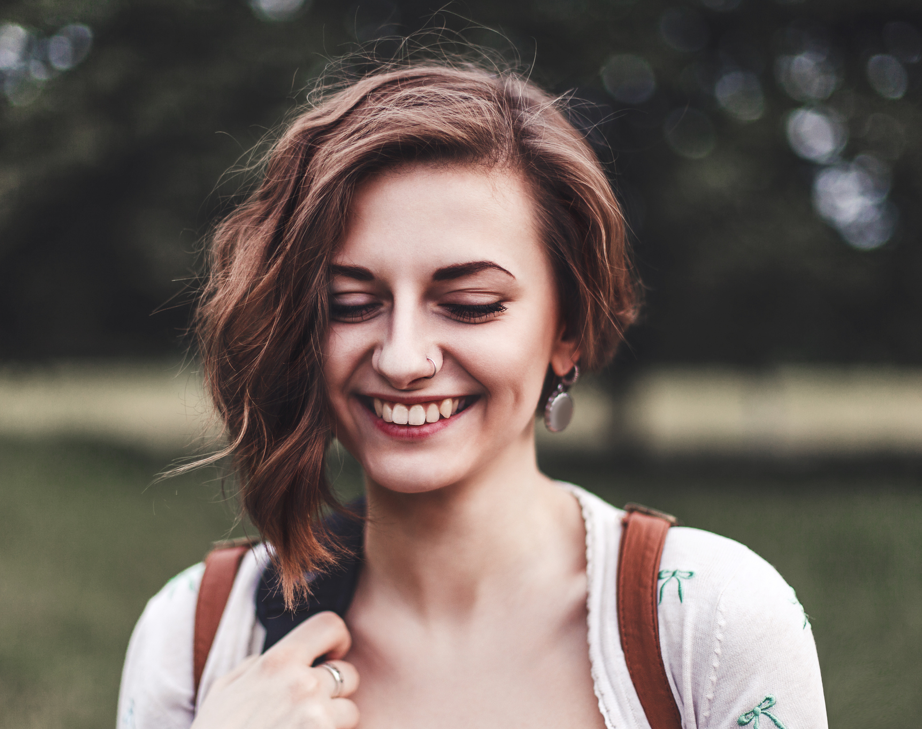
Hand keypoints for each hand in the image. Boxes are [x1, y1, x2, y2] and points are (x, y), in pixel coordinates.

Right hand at [192, 611, 359, 728]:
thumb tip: (271, 658)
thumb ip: (254, 667)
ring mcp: (318, 718)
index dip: (335, 639)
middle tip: (310, 709)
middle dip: (335, 691)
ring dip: (335, 723)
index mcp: (278, 662)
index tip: (330, 656)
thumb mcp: (223, 692)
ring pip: (351, 712)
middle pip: (348, 674)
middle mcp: (303, 685)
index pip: (329, 625)